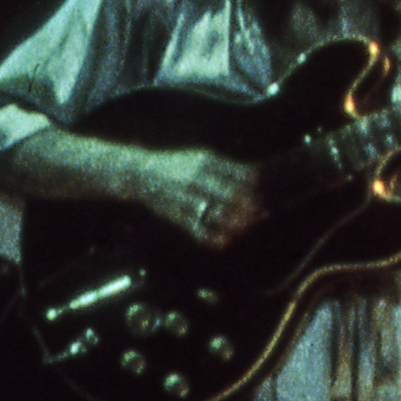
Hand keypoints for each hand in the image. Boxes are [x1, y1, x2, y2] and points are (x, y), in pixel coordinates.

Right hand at [137, 148, 261, 245]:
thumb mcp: (199, 157)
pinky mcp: (173, 213)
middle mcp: (196, 178)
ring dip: (234, 223)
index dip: (254, 188)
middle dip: (249, 207)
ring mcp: (184, 196)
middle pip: (231, 194)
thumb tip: (255, 177)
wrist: (138, 172)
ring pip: (215, 213)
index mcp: (206, 161)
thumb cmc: (177, 166)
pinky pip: (195, 228)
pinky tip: (224, 243)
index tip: (262, 195)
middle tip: (261, 214)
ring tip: (246, 228)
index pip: (239, 175)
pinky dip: (211, 238)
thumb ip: (225, 167)